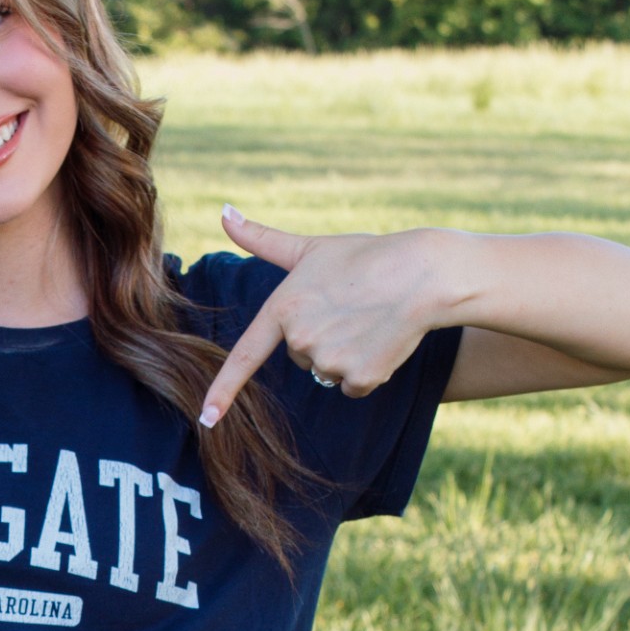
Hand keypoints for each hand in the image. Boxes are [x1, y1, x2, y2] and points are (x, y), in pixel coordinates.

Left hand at [198, 207, 448, 424]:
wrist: (423, 274)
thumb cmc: (366, 256)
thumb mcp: (309, 248)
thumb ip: (262, 240)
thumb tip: (224, 212)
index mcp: (284, 309)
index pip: (245, 356)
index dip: (223, 390)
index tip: (206, 418)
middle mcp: (301, 340)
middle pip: (301, 355)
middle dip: (322, 337)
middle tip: (349, 307)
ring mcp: (331, 362)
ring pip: (328, 372)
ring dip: (346, 354)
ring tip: (369, 320)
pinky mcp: (361, 379)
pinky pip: (353, 386)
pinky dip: (367, 370)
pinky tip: (381, 339)